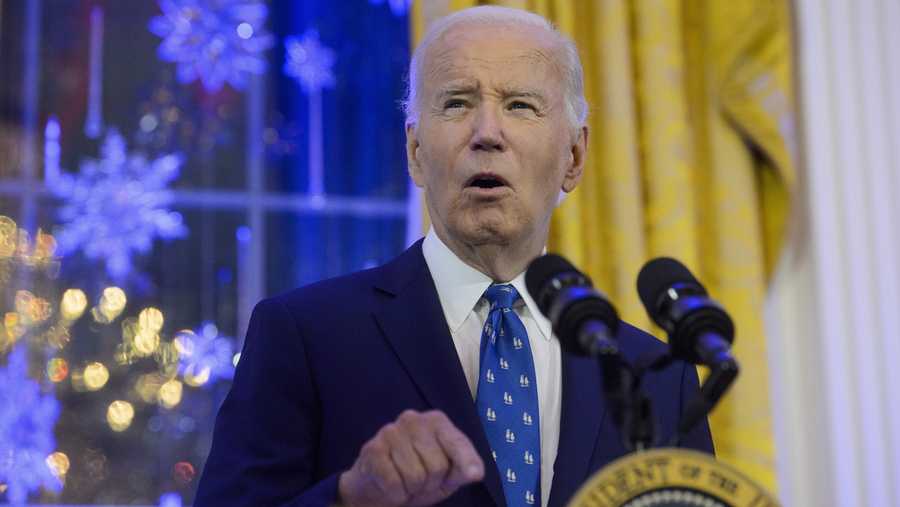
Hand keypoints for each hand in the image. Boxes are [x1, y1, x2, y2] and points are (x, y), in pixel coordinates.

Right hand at [337, 410, 484, 506]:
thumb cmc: (418, 475)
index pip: (458, 444)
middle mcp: (413, 419)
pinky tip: (391, 485)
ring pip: (416, 476)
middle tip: (421, 482)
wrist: (376, 487)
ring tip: (405, 482)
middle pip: (437, 466)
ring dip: (412, 490)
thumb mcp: (448, 474)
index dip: (466, 463)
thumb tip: (476, 473)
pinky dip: (396, 494)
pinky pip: (394, 483)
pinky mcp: (372, 449)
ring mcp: (390, 431)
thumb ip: (463, 469)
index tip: (475, 475)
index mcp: (436, 421)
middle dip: (431, 483)